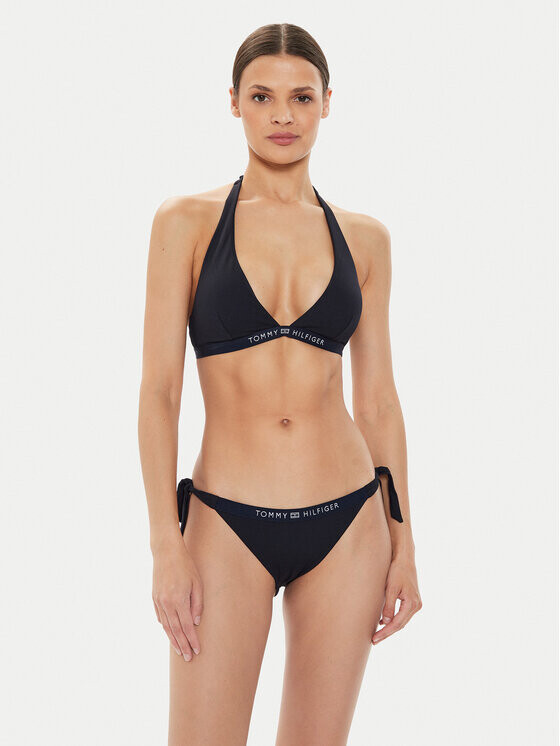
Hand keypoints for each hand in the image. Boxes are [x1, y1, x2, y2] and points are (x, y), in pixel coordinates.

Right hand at [152, 536, 203, 660]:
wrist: (166, 553)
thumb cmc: (185, 566)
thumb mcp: (197, 583)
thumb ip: (197, 604)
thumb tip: (196, 622)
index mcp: (178, 600)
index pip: (187, 626)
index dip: (192, 640)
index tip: (197, 650)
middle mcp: (166, 603)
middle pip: (175, 630)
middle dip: (183, 645)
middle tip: (189, 658)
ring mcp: (158, 602)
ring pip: (166, 626)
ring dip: (173, 640)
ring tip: (180, 651)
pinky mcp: (154, 598)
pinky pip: (160, 617)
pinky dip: (165, 628)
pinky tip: (170, 634)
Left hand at [372, 555, 421, 644]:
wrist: (405, 559)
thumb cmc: (397, 571)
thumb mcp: (390, 588)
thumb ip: (389, 606)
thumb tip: (386, 623)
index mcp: (412, 604)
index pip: (397, 624)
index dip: (385, 633)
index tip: (375, 639)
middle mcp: (416, 606)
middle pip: (400, 625)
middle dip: (387, 633)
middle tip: (374, 640)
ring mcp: (416, 604)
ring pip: (402, 621)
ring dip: (390, 627)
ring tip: (377, 634)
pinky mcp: (412, 600)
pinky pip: (402, 614)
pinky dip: (394, 619)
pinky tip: (384, 622)